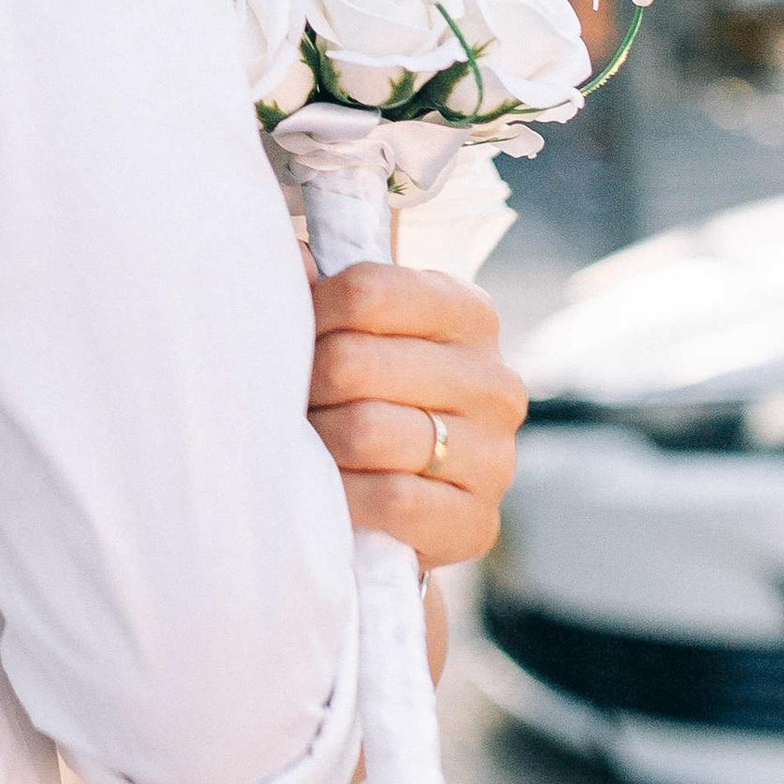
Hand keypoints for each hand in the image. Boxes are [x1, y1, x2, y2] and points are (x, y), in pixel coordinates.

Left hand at [306, 259, 523, 586]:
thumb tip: (297, 263)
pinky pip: (391, 498)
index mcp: (468, 313)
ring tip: (306, 443)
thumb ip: (326, 290)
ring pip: (366, 431)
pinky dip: (344, 496)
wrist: (408, 501)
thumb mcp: (357, 331)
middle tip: (288, 401)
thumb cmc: (372, 395)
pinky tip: (333, 491)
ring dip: (317, 441)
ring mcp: (495, 454)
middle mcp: (494, 380)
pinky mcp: (478, 520)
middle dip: (304, 386)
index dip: (309, 312)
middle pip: (352, 362)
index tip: (290, 335)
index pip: (366, 289)